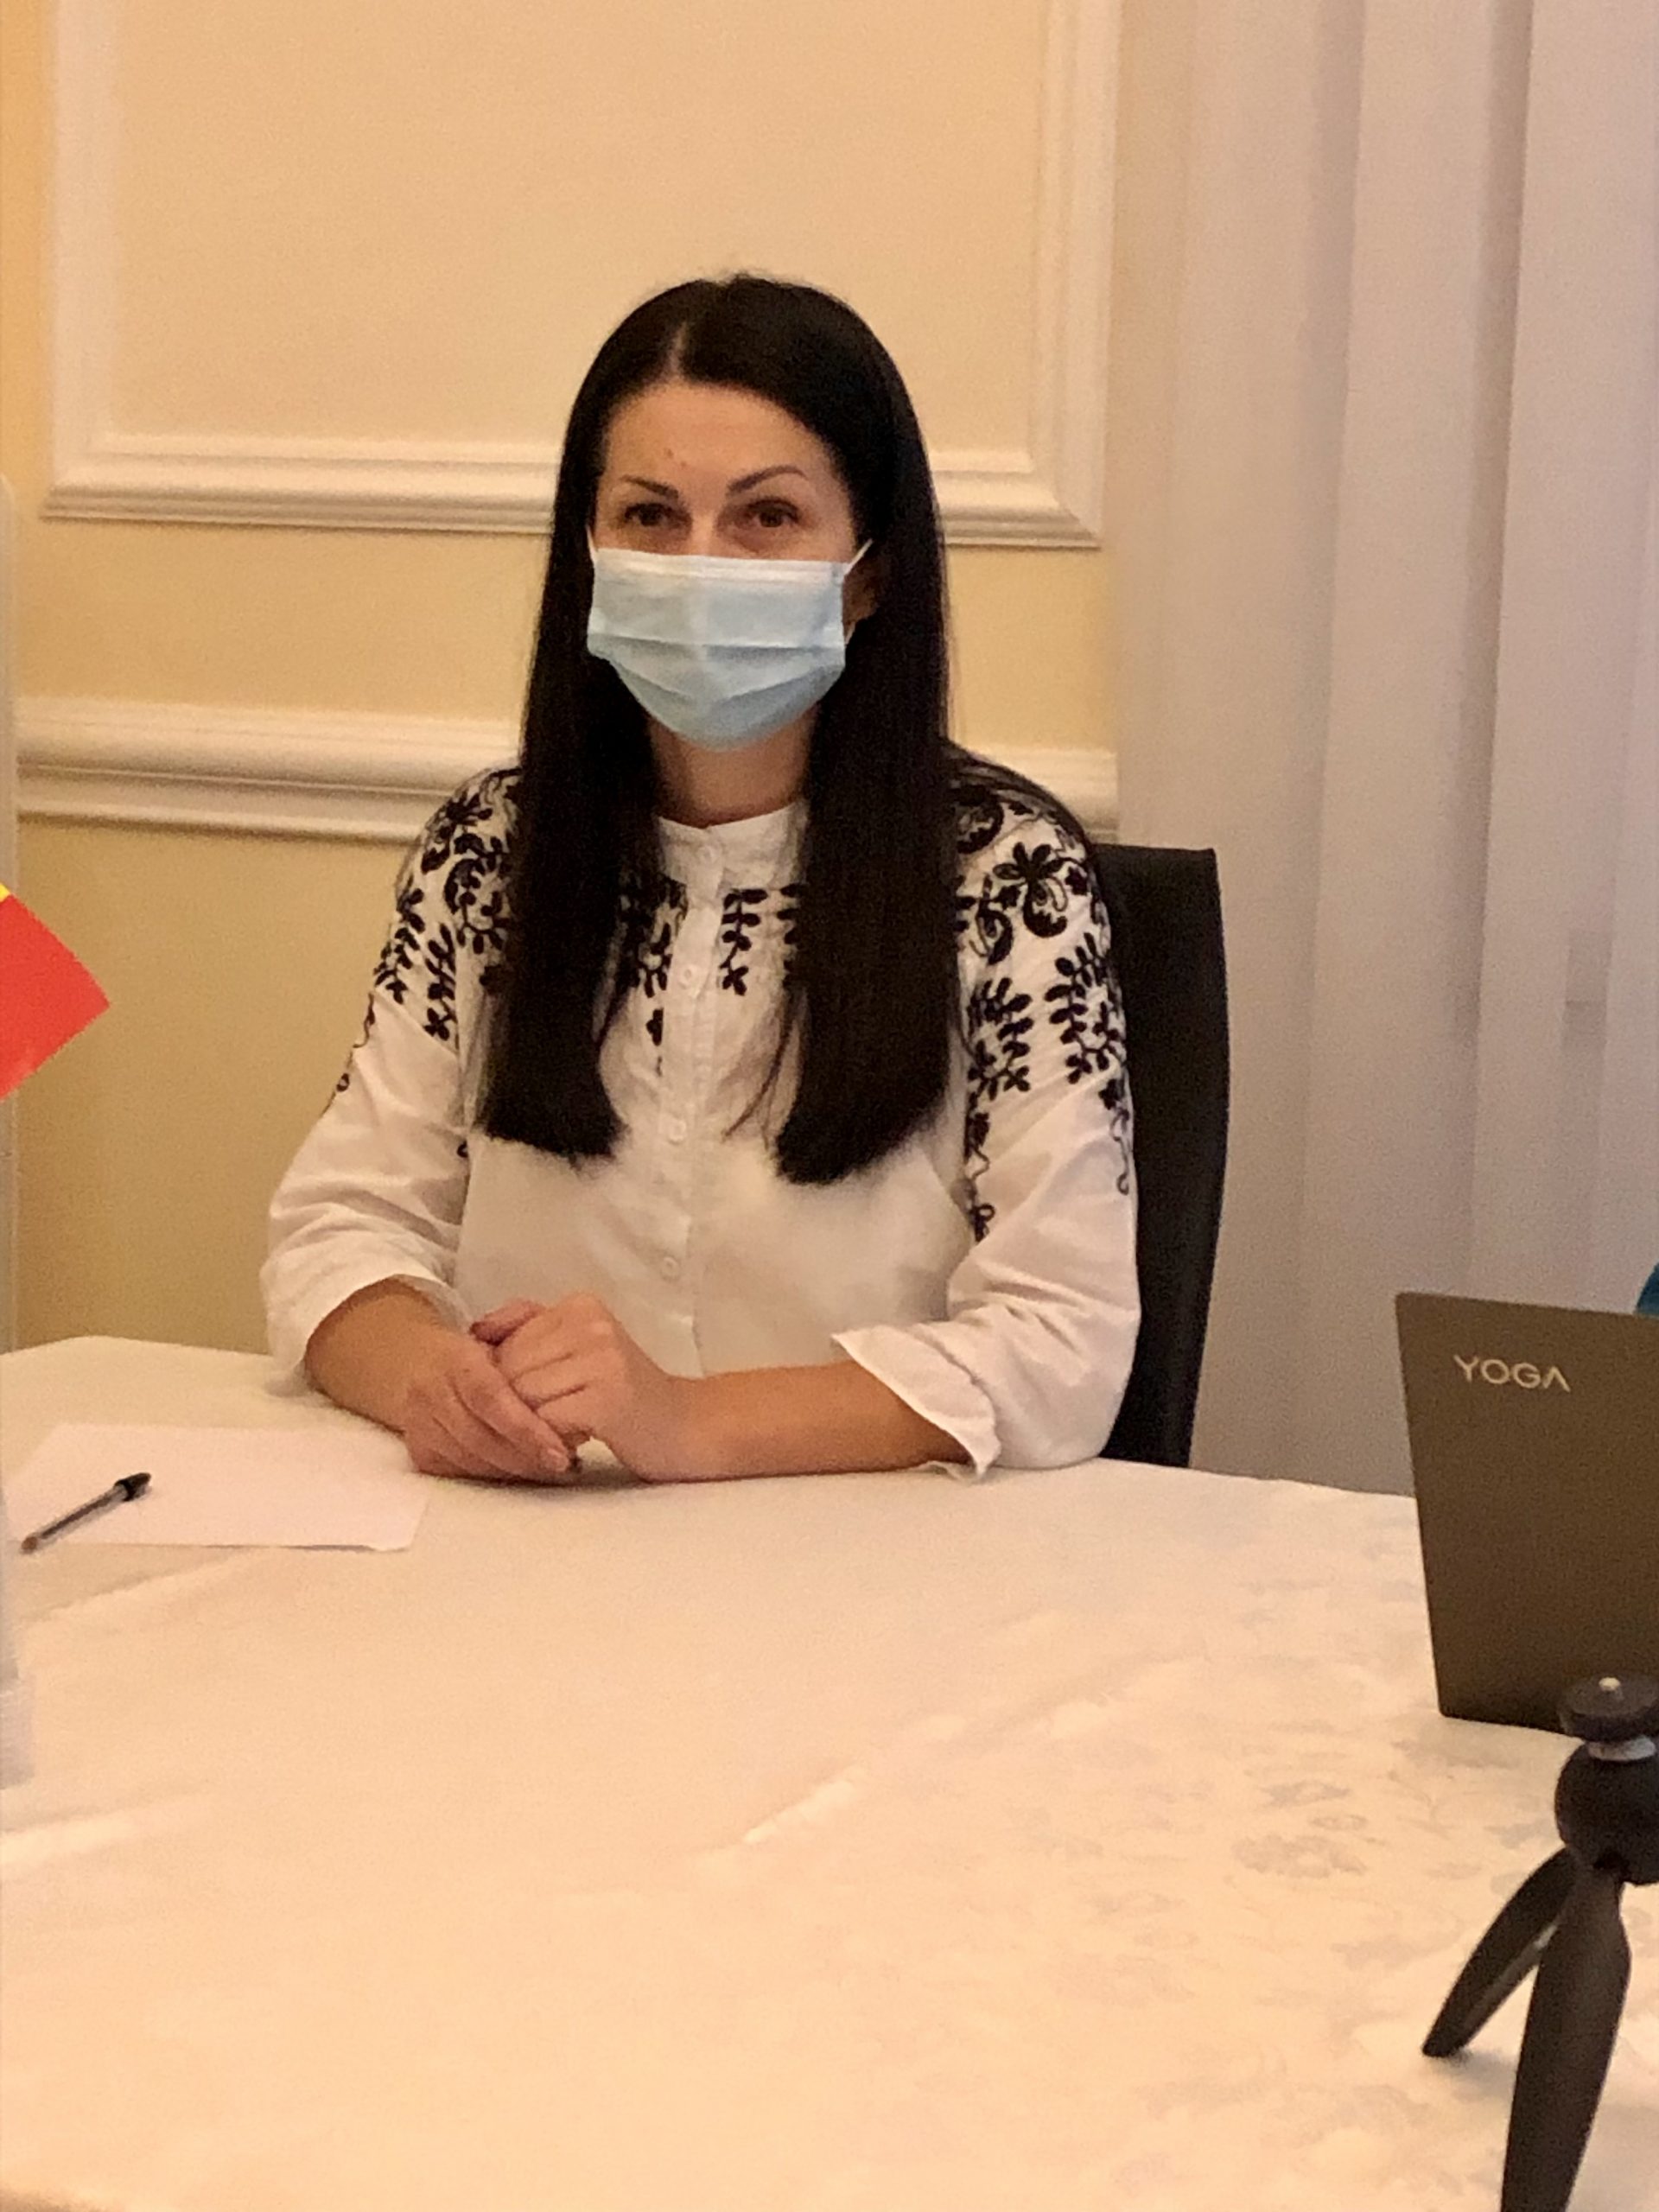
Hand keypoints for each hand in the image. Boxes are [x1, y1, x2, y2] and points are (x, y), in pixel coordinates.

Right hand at [401, 1327, 576, 1482]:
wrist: (412, 1360)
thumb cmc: (470, 1351)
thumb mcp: (501, 1330)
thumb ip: (530, 1335)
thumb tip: (564, 1360)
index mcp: (454, 1359)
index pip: (490, 1399)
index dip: (524, 1429)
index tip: (558, 1450)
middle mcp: (431, 1394)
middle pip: (482, 1439)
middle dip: (527, 1458)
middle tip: (566, 1464)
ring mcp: (420, 1426)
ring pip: (473, 1462)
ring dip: (515, 1470)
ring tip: (551, 1468)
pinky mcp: (420, 1453)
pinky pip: (463, 1473)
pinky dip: (496, 1474)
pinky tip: (522, 1468)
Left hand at [472, 1296, 705, 1479]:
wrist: (691, 1427)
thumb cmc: (627, 1395)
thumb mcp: (581, 1349)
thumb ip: (532, 1333)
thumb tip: (474, 1334)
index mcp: (581, 1306)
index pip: (507, 1341)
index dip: (504, 1381)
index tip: (530, 1402)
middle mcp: (591, 1324)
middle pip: (509, 1369)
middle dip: (514, 1405)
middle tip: (545, 1424)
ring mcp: (601, 1359)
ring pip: (522, 1396)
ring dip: (531, 1426)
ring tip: (561, 1433)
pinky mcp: (607, 1399)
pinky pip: (544, 1421)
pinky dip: (547, 1441)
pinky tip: (571, 1445)